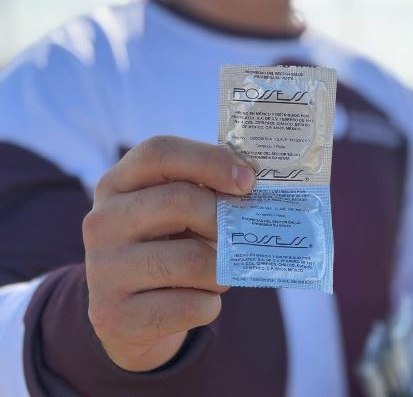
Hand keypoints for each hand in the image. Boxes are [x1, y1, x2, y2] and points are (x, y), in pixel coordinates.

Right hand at [83, 136, 254, 371]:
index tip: (247, 180)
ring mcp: (103, 271)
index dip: (210, 160)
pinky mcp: (114, 317)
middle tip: (238, 235)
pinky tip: (199, 301)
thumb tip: (253, 183)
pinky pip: (191, 306)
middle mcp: (100, 222)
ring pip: (193, 260)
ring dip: (221, 270)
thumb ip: (205, 191)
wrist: (127, 319)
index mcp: (116, 184)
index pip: (160, 152)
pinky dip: (210, 304)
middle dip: (224, 219)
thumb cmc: (166, 251)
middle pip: (180, 201)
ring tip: (218, 273)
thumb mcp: (174, 214)